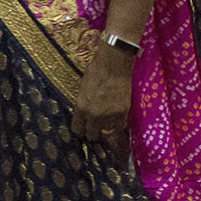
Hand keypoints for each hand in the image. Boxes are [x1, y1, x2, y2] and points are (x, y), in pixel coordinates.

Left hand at [71, 44, 133, 165]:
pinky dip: (119, 125)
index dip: (81, 130)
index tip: (84, 129)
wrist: (114, 64)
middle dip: (94, 132)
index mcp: (81, 108)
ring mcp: (109, 116)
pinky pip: (120, 127)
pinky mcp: (122, 113)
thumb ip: (84, 105)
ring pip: (107, 134)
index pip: (78, 130)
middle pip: (92, 135)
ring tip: (108, 124)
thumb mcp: (83, 90)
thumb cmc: (96, 71)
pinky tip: (118, 119)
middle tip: (97, 128)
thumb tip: (86, 115)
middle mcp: (94, 115)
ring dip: (107, 130)